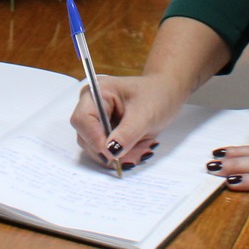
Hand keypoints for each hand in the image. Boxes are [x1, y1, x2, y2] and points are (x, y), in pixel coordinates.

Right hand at [70, 72, 192, 171]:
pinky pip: (106, 151)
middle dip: (109, 150)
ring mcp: (97, 120)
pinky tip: (138, 148)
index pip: (82, 119)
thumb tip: (109, 152)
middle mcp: (91, 106)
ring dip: (118, 155)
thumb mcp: (145, 114)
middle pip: (85, 137)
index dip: (93, 138)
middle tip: (134, 154)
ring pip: (95, 148)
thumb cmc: (156, 95)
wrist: (166, 95)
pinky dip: (122, 155)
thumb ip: (127, 133)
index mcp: (97, 92)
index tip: (111, 153)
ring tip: (141, 148)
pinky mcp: (104, 132)